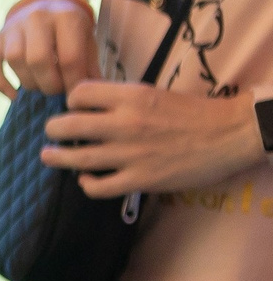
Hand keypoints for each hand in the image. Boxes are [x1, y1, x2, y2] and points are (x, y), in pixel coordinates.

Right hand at [0, 0, 98, 98]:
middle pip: (38, 59)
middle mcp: (37, 18)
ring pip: (15, 61)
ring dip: (29, 82)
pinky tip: (14, 96)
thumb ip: (90, 65)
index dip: (73, 83)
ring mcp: (14, 27)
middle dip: (50, 84)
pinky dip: (1, 83)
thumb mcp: (87, 38)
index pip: (69, 58)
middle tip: (58, 91)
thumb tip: (90, 95)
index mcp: (66, 17)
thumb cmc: (72, 25)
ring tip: (41, 87)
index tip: (76, 95)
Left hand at [42, 81, 264, 196]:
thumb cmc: (192, 112)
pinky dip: (86, 185)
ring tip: (49, 156)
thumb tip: (88, 104)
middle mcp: (125, 124)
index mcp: (130, 97)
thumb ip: (121, 99)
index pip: (78, 93)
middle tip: (53, 133)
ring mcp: (131, 154)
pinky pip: (98, 187)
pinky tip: (86, 180)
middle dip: (53, 129)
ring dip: (56, 158)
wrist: (229, 134)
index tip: (74, 107)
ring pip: (76, 159)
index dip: (70, 100)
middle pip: (67, 126)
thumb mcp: (152, 92)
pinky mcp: (141, 180)